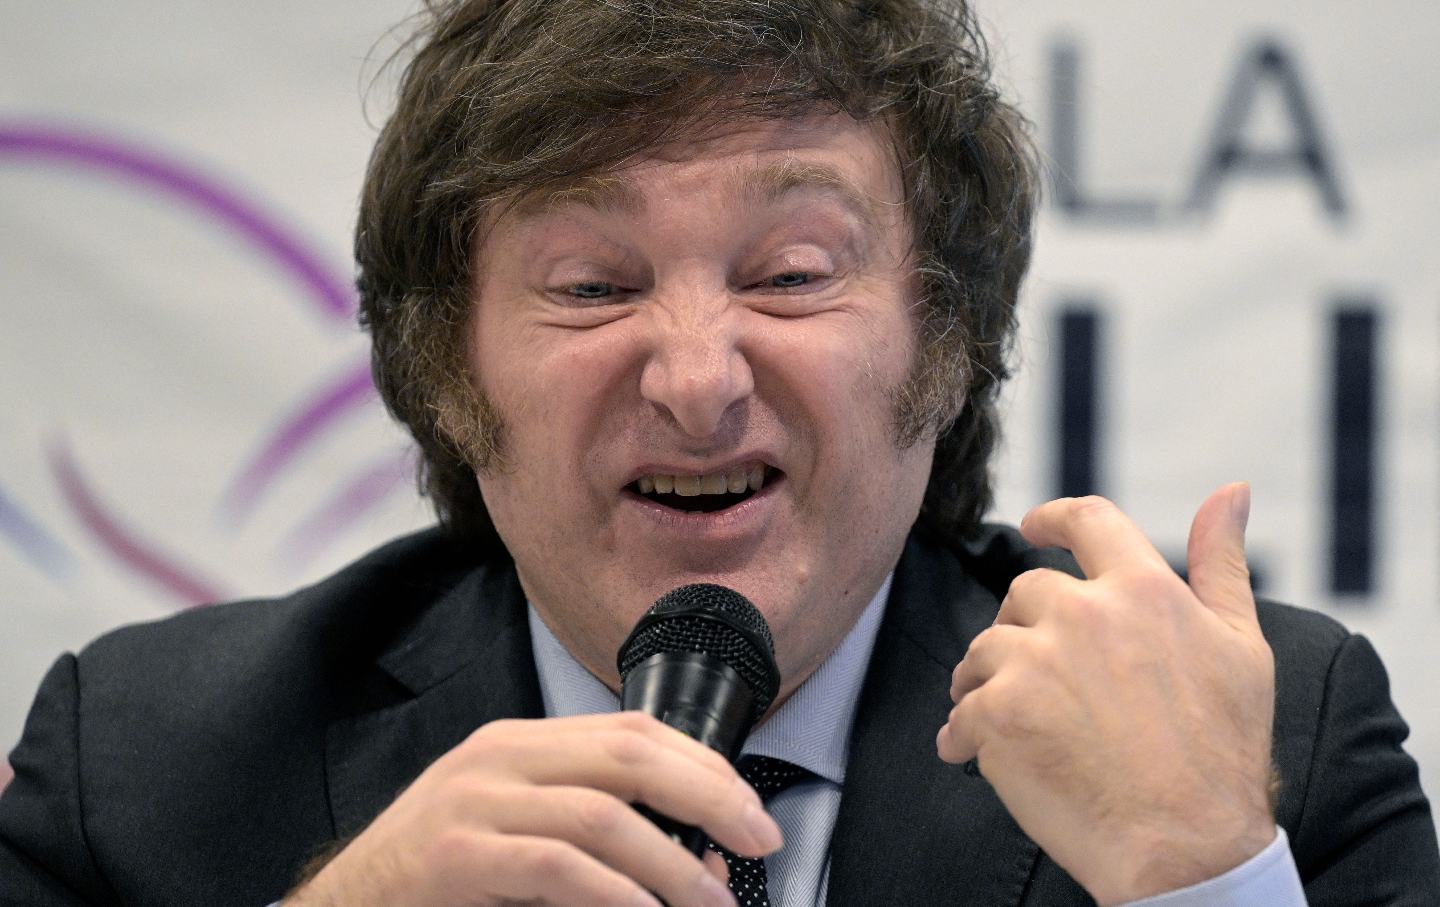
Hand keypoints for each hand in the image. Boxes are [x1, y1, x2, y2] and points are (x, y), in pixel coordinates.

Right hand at [286, 712, 776, 906]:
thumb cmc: (436, 878)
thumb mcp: (516, 832)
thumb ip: (592, 830)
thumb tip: (696, 861)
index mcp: (519, 745)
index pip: (632, 730)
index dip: (703, 765)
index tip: (750, 811)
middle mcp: (499, 758)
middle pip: (629, 754)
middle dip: (709, 796)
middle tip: (759, 839)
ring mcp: (474, 803)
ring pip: (602, 813)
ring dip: (673, 864)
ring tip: (712, 903)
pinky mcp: (456, 858)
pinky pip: (556, 865)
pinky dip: (614, 893)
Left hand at [936, 484, 1275, 905]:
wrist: (1185, 849)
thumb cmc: (1222, 755)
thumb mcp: (1241, 646)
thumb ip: (1223, 563)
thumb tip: (1233, 490)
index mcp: (1143, 590)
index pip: (1087, 521)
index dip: (1054, 516)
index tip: (1033, 524)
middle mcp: (1085, 614)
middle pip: (1024, 593)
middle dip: (1025, 628)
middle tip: (1037, 675)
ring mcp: (1036, 662)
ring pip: (985, 650)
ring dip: (987, 680)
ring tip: (1010, 722)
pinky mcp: (998, 713)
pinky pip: (961, 712)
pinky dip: (963, 736)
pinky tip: (977, 756)